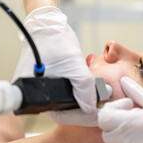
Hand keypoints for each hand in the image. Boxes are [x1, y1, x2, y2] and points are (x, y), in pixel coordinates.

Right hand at [13, 6, 96, 124]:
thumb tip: (92, 108)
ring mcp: (43, 89)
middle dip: (86, 110)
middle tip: (106, 108)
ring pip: (67, 102)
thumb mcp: (73, 66)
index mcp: (37, 95)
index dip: (83, 117)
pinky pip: (66, 92)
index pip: (63, 115)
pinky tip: (93, 91)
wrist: (47, 26)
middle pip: (65, 111)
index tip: (100, 115)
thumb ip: (84, 88)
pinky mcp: (50, 82)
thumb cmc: (54, 42)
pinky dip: (80, 93)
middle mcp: (37, 96)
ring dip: (84, 101)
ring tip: (102, 100)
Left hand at [98, 77, 142, 142]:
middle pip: (108, 135)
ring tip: (142, 128)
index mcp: (139, 125)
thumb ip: (138, 94)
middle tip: (135, 115)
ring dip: (125, 137)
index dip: (111, 111)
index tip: (127, 105)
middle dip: (117, 124)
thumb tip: (124, 83)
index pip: (104, 120)